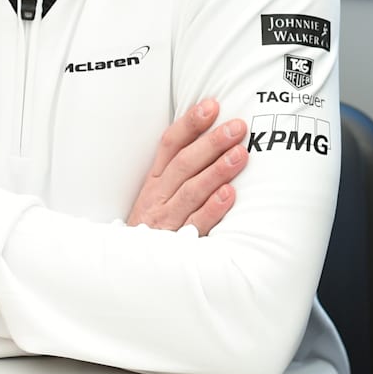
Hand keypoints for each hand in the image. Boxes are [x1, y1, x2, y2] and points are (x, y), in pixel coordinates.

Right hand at [127, 99, 247, 234]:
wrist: (132, 267)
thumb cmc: (156, 222)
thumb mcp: (160, 192)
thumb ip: (181, 166)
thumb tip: (214, 132)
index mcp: (155, 180)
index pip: (170, 144)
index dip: (190, 124)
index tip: (212, 106)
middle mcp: (158, 196)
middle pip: (184, 164)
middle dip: (211, 143)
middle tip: (237, 127)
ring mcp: (167, 219)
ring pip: (191, 191)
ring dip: (216, 171)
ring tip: (240, 154)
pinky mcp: (177, 242)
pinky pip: (195, 223)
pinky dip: (212, 208)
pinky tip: (229, 194)